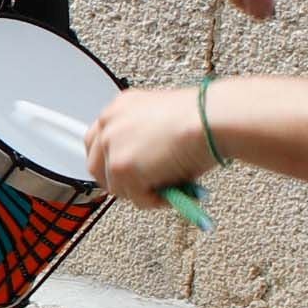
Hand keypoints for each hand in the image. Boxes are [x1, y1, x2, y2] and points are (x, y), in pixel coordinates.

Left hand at [87, 85, 215, 201]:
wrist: (211, 119)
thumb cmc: (202, 119)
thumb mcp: (162, 125)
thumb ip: (144, 143)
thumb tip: (145, 171)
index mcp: (120, 107)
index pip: (98, 140)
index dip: (111, 161)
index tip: (125, 173)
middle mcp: (110, 123)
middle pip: (96, 165)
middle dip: (119, 182)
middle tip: (144, 189)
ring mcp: (112, 145)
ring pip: (116, 185)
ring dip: (141, 192)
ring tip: (168, 187)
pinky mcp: (121, 167)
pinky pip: (135, 197)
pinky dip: (154, 201)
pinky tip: (173, 191)